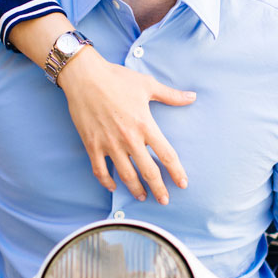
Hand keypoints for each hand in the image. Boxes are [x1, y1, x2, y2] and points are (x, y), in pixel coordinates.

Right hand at [57, 48, 195, 203]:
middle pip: (148, 171)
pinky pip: (100, 170)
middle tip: (164, 200)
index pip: (166, 155)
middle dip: (158, 189)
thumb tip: (192, 97)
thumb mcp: (148, 85)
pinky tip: (113, 187)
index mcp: (145, 125)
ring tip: (142, 196)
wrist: (85, 77)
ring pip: (125, 175)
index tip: (182, 184)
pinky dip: (107, 181)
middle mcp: (129, 139)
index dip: (176, 172)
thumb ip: (171, 96)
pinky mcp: (92, 145)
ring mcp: (109, 144)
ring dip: (135, 189)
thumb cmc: (117, 78)